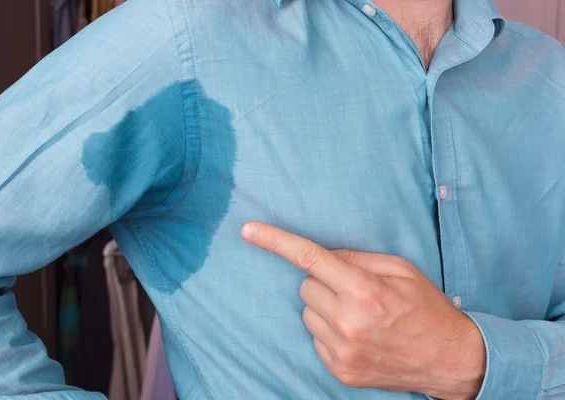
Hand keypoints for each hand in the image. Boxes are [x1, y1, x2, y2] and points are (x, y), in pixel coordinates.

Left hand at [241, 222, 485, 399]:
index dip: (276, 241)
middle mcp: (348, 322)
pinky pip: (314, 337)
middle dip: (323, 281)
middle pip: (305, 286)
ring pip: (306, 312)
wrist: (449, 359)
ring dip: (324, 306)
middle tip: (353, 289)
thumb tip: (323, 256)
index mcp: (364, 291)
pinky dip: (328, 330)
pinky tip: (357, 333)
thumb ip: (358, 258)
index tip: (249, 230)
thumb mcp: (401, 269)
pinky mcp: (340, 370)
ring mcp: (342, 351)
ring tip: (358, 314)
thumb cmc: (426, 308)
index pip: (310, 258)